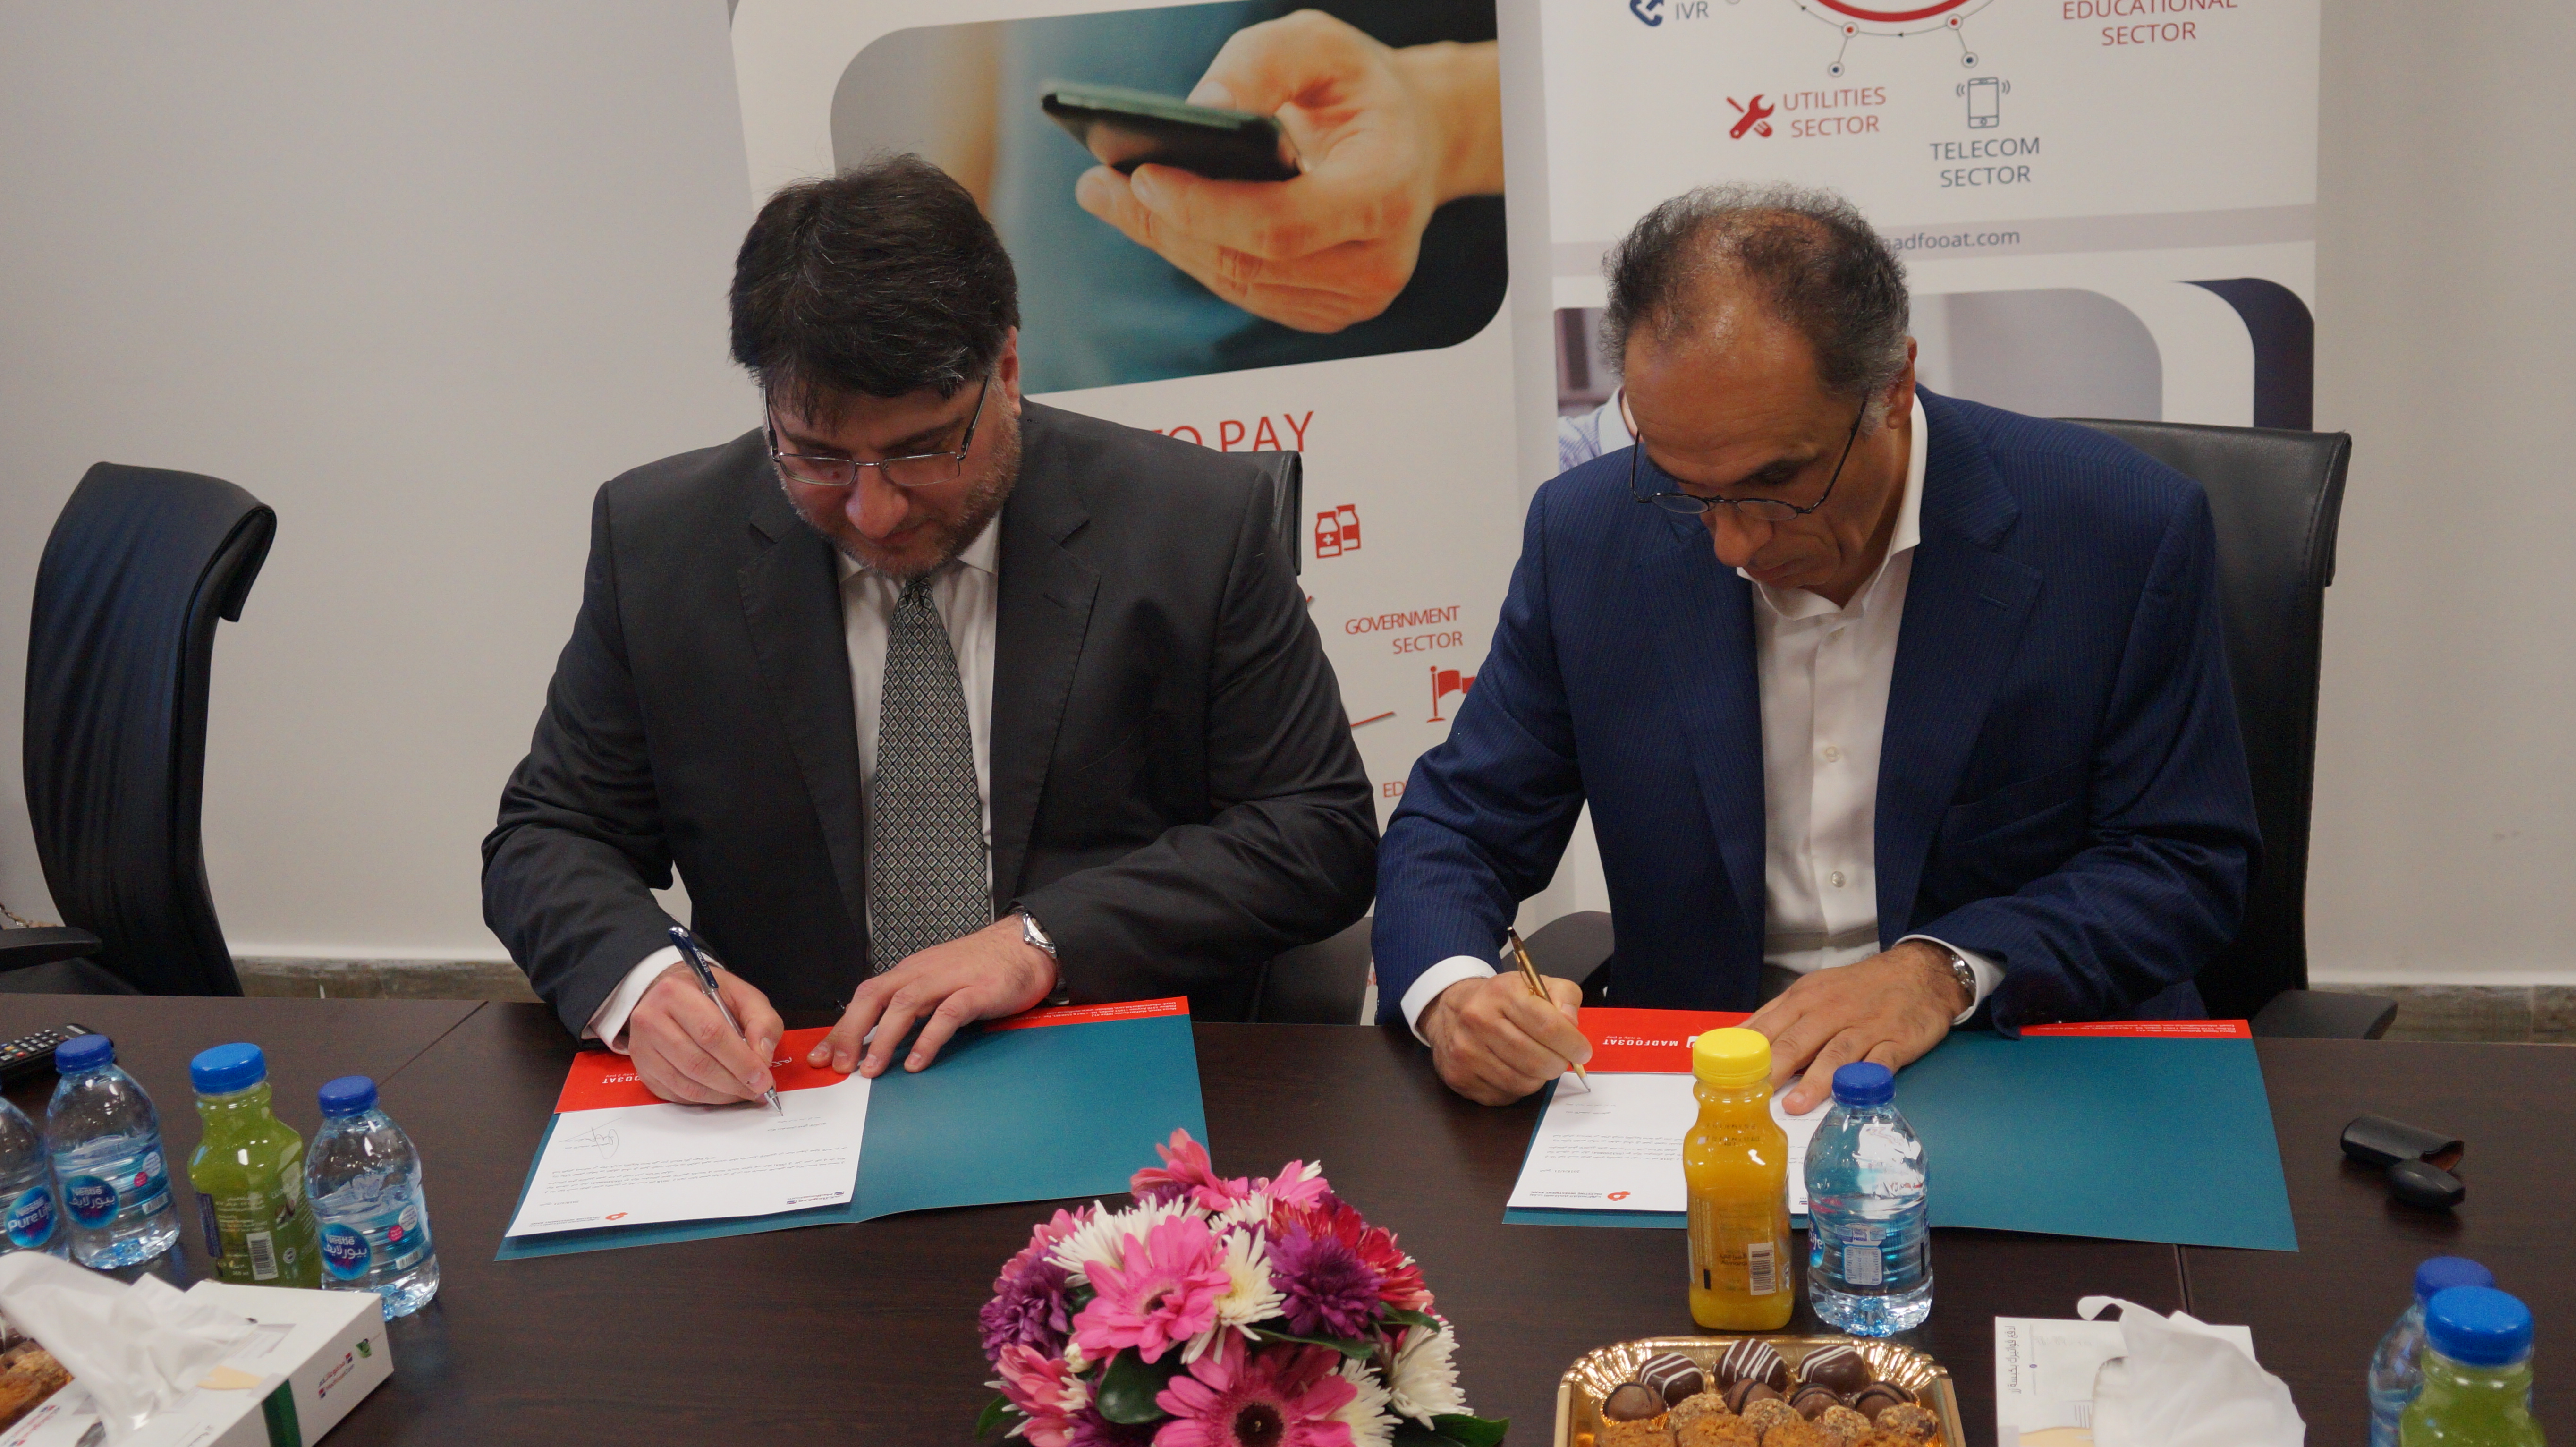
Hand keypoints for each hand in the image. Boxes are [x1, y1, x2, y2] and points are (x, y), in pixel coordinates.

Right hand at [623, 962, 783, 1105]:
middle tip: (758, 1090)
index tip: (763, 1078)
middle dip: (733, 1082)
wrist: (669, 996)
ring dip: (721, 1095)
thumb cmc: (708, 995)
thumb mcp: (742, 994)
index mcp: (675, 993)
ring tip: (745, 1093)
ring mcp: (642, 1047)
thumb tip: (762, 1057)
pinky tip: (723, 1093)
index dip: (740, 1060)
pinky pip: (676, 1094)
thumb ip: (761, 1021)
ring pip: (685, 1084)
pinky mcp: (642, 1069)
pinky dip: (704, 1099)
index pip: (711, 1033)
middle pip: (697, 1063)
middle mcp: (650, 1020)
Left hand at [809, 916, 1057, 1077]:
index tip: (822, 1056)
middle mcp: (923, 972)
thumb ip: (912, 1009)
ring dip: (884, 1038)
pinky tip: (916, 1060)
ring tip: (871, 1069)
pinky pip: (947, 1014)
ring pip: (905, 1004)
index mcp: (910, 972)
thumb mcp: (937, 984)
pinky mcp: (977, 990)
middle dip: (851, 1032)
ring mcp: (950, 980)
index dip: (841, 1027)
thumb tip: (879, 1041)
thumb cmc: (981, 968)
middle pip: (875, 997)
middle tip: (838, 1065)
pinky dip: (928, 1038)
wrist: (1025, 945)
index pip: (865, 997)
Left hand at [1073, 13, 1502, 332]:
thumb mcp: (1319, 43)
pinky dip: (1196, 255)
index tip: (1143, 175)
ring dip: (1170, 242)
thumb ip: (1261, 62)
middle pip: (1249, 259)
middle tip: (1098, 186)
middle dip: (1166, 224)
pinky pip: (1246, 291)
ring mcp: (1354, 298)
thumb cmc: (1361, 89)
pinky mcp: (1327, 312)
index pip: (1282, 223)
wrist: (1415, 139)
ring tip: (1111, 198)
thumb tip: (1198, 111)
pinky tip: (1156, 221)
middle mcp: (1378, 261)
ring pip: (1238, 282)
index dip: (1206, 207)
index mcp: (1387, 192)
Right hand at [1418, 970, 1590, 1105]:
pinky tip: (1516, 1070)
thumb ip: (1564, 996)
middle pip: (1536, 1059)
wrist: (1452, 1011)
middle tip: (1563, 1060)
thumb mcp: (1535, 984)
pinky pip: (1505, 1094)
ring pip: (1523, 1083)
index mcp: (1501, 993)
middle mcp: (1478, 1020)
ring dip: (1539, 1077)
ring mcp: (1466, 1052)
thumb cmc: (1502, 1000)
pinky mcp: (1460, 1077)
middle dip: (1559, 1064)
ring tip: (1538, 1063)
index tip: (1582, 1051)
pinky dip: (1519, 1087)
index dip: (1572, 1043)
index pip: (1547, 1025)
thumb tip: (1572, 1025)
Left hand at [1745, 941, 1966, 1112]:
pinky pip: (1878, 1063)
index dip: (1747, 1053)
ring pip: (1835, 1054)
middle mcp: (1831, 1012)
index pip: (1768, 1027)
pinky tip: (1849, 1096)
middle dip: (1773, 1070)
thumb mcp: (1812, 991)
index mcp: (1805, 999)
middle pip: (1797, 1042)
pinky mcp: (1895, 1041)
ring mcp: (1864, 1027)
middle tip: (1753, 1096)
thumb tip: (1737, 1040)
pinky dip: (1864, 1080)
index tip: (1727, 1076)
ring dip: (1814, 1081)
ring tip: (1795, 1105)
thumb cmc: (1856, 988)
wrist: (1917, 973)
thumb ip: (1777, 1016)